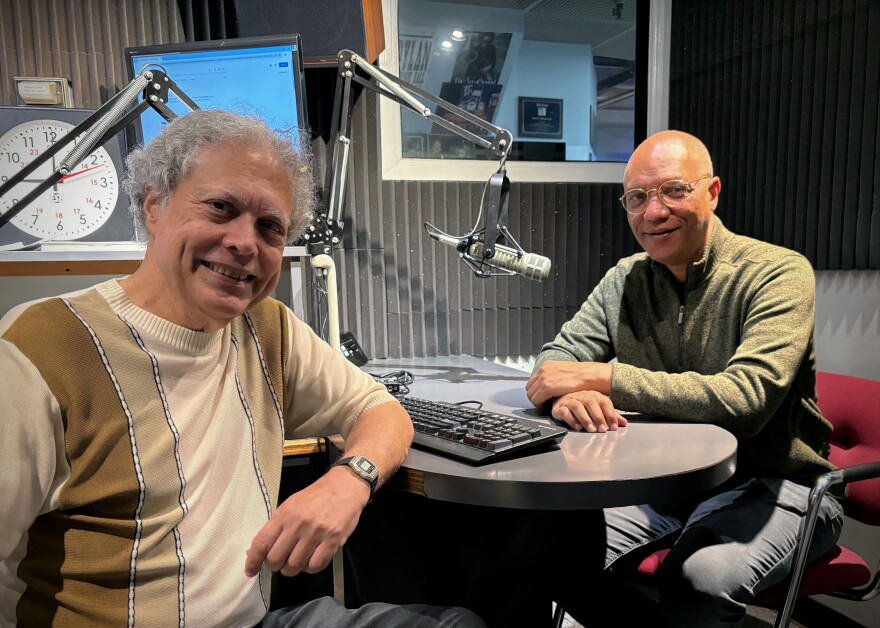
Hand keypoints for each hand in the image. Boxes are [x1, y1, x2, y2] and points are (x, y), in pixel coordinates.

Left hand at [244, 467, 369, 577]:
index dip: (253, 560)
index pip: (262, 542)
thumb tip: (257, 551)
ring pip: (295, 565)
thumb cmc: (316, 496)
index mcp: (284, 514)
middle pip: (276, 559)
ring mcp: (316, 533)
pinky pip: (315, 565)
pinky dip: (310, 568)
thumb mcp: (291, 505)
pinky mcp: (332, 540)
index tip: (250, 571)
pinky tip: (311, 561)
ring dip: (292, 569)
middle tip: (280, 563)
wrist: (345, 486)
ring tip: (296, 562)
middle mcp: (298, 524)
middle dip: (275, 566)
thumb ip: (276, 527)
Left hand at [526, 361, 612, 406]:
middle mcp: (542, 370)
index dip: (536, 391)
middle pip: (529, 388)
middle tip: (543, 403)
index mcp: (546, 365)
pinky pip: (536, 400)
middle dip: (535, 397)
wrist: (590, 375)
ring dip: (537, 402)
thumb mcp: (563, 372)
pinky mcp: (547, 387)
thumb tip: (548, 385)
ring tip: (546, 406)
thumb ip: (554, 376)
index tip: (542, 398)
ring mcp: (544, 378)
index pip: (532, 381)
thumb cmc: (581, 375)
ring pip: (531, 395)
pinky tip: (548, 407)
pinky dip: (540, 405)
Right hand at [551, 390, 626, 432]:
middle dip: (598, 417)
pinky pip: (565, 412)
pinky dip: (571, 419)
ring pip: (577, 407)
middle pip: (591, 403)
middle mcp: (581, 396)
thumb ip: (610, 415)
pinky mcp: (559, 408)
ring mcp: (569, 400)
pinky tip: (577, 427)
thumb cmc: (581, 405)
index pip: (604, 402)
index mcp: (593, 395)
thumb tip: (624, 423)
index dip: (610, 414)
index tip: (613, 427)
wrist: (560, 400)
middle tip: (603, 429)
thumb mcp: (597, 409)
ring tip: (591, 430)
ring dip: (585, 418)